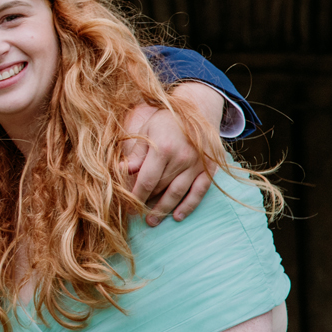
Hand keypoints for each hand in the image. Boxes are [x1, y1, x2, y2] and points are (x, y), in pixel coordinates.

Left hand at [124, 81, 222, 225]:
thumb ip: (137, 153)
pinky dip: (189, 206)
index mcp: (163, 148)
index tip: (126, 206)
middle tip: (135, 216)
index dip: (136, 195)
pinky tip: (178, 216)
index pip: (147, 180)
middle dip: (147, 203)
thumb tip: (122, 171)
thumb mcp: (146, 130)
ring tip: (152, 221)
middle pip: (161, 188)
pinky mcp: (209, 170)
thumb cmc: (166, 120)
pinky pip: (199, 192)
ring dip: (165, 209)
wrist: (198, 110)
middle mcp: (182, 159)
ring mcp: (197, 165)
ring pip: (178, 193)